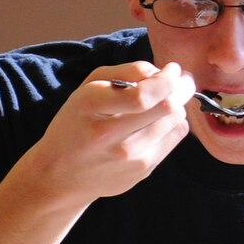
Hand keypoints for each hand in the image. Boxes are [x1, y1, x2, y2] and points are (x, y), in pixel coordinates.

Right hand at [19, 61, 195, 204]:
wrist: (61, 174)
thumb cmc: (77, 122)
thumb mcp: (89, 87)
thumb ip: (126, 72)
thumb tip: (162, 73)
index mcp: (91, 106)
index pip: (142, 95)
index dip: (166, 79)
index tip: (172, 69)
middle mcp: (109, 135)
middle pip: (167, 108)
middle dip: (182, 88)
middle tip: (182, 80)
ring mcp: (128, 157)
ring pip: (175, 121)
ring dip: (177, 105)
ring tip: (166, 100)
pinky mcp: (142, 170)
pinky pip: (175, 137)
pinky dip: (173, 124)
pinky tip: (159, 121)